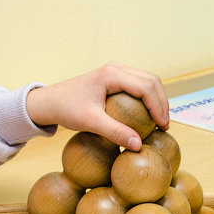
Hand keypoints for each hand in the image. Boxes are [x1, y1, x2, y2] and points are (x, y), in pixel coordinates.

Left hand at [25, 62, 169, 150]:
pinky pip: (138, 85)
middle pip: (151, 80)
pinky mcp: (113, 78)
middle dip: (162, 102)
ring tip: (159, 122)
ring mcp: (115, 72)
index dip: (159, 107)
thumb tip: (139, 145)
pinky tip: (147, 116)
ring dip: (157, 99)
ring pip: (147, 81)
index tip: (163, 126)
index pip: (146, 87)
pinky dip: (147, 98)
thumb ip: (115, 132)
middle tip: (164, 125)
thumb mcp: (90, 122)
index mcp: (112, 74)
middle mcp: (116, 68)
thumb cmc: (66, 109)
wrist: (49, 102)